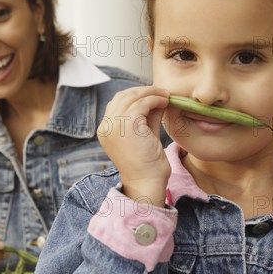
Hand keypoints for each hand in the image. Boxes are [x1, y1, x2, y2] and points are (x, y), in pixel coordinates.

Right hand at [97, 86, 170, 206]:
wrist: (147, 182)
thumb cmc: (148, 164)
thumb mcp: (144, 134)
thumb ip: (147, 116)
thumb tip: (156, 98)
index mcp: (106, 130)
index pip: (117, 103)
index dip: (135, 96)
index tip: (153, 95)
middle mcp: (106, 126)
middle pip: (123, 96)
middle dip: (143, 91)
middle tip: (162, 91)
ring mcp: (114, 124)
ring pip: (132, 96)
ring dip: (151, 93)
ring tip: (166, 96)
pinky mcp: (127, 124)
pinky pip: (142, 103)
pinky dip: (155, 99)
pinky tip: (165, 102)